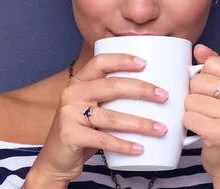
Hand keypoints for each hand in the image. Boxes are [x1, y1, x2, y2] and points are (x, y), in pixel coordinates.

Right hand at [25, 54, 168, 185]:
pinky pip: (104, 140)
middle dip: (142, 90)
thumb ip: (110, 97)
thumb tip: (151, 91)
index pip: (100, 62)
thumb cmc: (81, 130)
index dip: (123, 60)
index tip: (145, 63)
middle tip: (163, 96)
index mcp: (79, 81)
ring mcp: (70, 114)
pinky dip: (124, 145)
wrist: (55, 159)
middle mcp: (73, 94)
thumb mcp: (91, 107)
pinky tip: (140, 148)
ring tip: (161, 128)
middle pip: (112, 86)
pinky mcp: (71, 135)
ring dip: (140, 123)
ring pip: (111, 116)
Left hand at [184, 44, 219, 181]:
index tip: (216, 94)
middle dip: (196, 96)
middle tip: (211, 111)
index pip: (210, 64)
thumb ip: (214, 66)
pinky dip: (189, 125)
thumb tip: (199, 48)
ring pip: (190, 99)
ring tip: (207, 120)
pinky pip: (188, 117)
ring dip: (192, 112)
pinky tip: (203, 131)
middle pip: (197, 81)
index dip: (204, 78)